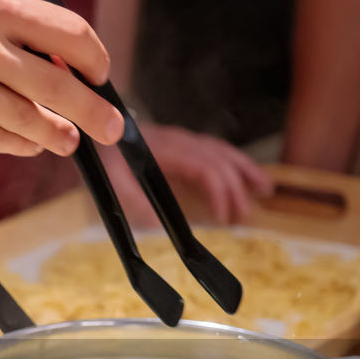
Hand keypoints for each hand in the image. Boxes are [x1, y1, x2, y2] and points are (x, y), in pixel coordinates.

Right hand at [0, 0, 124, 158]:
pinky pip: (1, 141)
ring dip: (58, 136)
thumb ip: (4, 31)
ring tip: (68, 141)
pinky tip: (23, 143)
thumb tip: (56, 64)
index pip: (67, 32)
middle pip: (61, 85)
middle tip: (112, 127)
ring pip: (33, 122)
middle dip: (95, 111)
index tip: (102, 75)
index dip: (94, 58)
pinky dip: (19, 145)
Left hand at [102, 123, 274, 225]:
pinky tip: (246, 176)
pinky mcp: (182, 142)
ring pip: (222, 150)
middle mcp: (180, 140)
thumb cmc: (103, 158)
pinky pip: (215, 148)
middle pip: (219, 161)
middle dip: (236, 189)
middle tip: (244, 216)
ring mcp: (182, 138)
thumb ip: (133, 203)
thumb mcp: (111, 183)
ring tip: (265, 190)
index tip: (223, 218)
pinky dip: (235, 161)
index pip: (205, 168)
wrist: (94, 130)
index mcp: (166, 150)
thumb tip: (159, 228)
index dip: (219, 192)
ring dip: (245, 170)